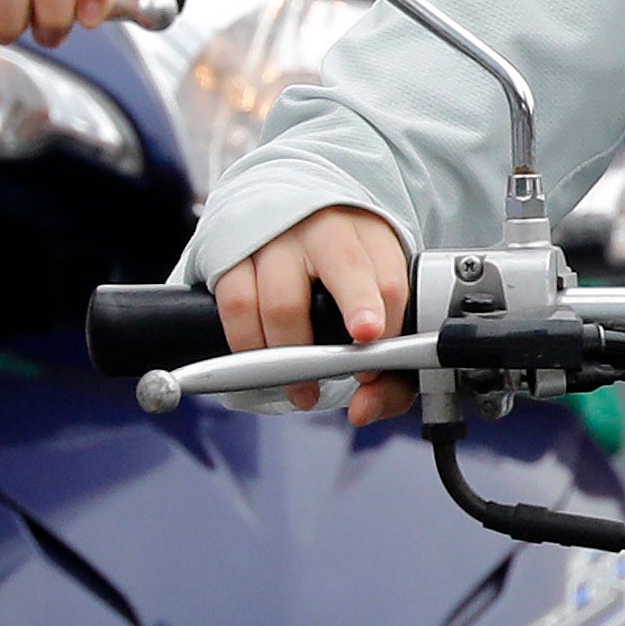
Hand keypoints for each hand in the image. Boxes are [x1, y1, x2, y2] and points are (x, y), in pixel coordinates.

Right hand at [216, 203, 419, 424]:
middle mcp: (326, 230)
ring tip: (302, 388)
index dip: (388, 327)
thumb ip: (388, 374)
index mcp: (373, 236)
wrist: (287, 216)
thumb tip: (364, 409)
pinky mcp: (233, 256)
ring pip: (283, 300)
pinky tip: (262, 365)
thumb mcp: (374, 309)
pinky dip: (247, 345)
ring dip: (294, 357)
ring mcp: (276, 240)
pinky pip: (237, 307)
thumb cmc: (340, 278)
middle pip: (346, 266)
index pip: (391, 279)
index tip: (375, 365)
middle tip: (358, 350)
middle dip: (357, 307)